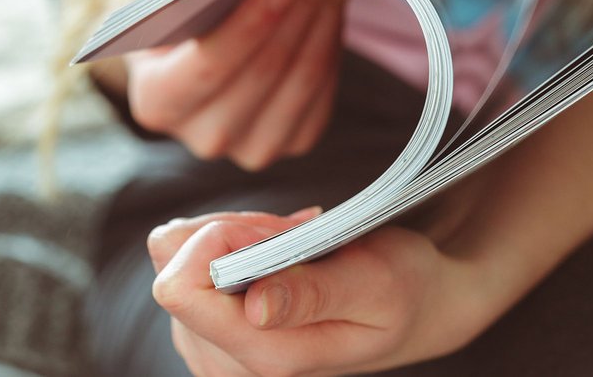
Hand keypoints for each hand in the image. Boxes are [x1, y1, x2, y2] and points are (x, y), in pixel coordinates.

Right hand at [124, 0, 364, 169]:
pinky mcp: (296, 141)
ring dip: (326, 20)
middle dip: (302, 10)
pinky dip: (332, 42)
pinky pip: (323, 90)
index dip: (250, 26)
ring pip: (302, 80)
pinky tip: (336, 1)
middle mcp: (206, 137)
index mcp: (157, 102)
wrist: (200, 53)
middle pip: (265, 71)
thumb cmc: (177, 16)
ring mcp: (254, 147)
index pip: (209, 68)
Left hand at [149, 211, 489, 376]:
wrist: (417, 308)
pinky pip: (188, 267)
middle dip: (234, 233)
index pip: (181, 290)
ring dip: (236, 237)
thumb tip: (254, 307)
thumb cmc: (404, 289)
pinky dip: (232, 246)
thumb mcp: (375, 284)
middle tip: (297, 233)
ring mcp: (215, 352)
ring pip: (177, 262)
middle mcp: (228, 366)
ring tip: (297, 244)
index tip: (276, 228)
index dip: (220, 239)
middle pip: (175, 268)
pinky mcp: (210, 333)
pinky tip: (281, 254)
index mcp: (267, 359)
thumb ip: (314, 294)